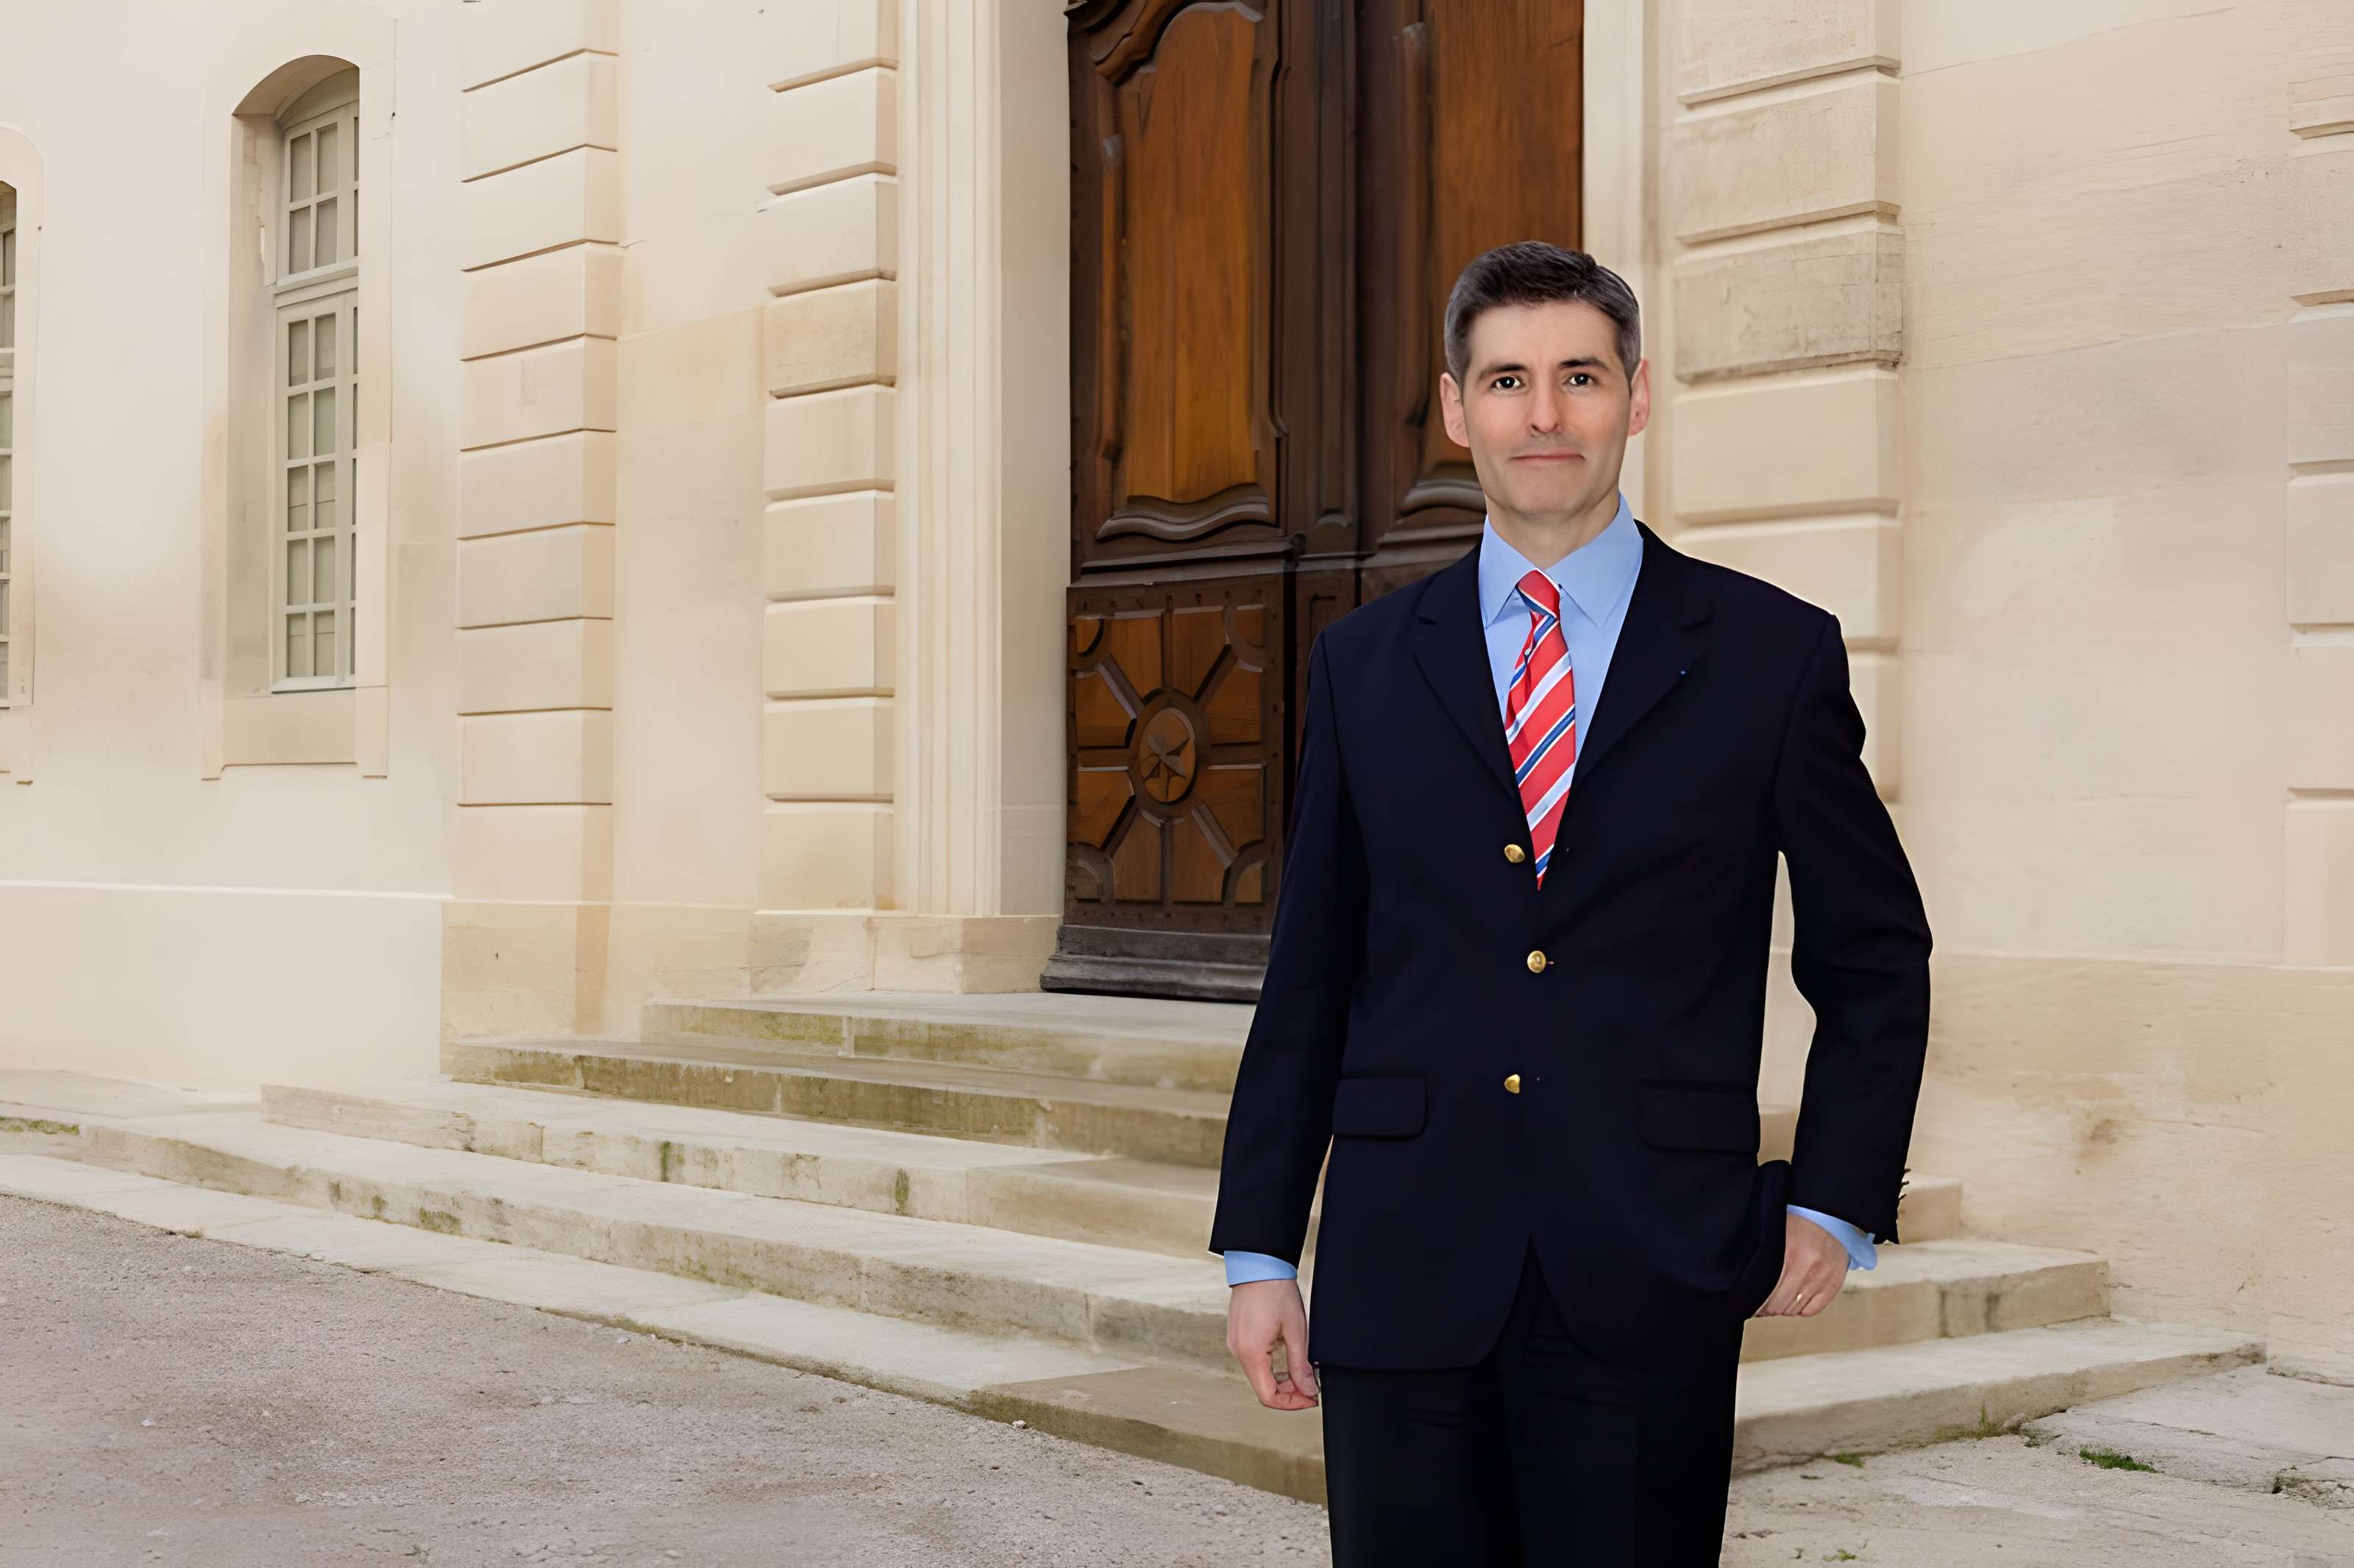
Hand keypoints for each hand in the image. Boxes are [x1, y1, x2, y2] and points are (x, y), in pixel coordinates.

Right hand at [1227, 1277, 1318, 1409]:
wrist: (1258, 1264)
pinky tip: (1286, 1354)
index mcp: (1251, 1353)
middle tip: (1311, 1385)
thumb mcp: (1296, 1331)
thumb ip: (1301, 1365)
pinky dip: (1271, 1365)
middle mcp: (1238, 1351)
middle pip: (1263, 1388)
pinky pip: (1254, 1360)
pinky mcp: (1238, 1335)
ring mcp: (1236, 1343)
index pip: (1268, 1396)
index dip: (1291, 1403)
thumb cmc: (1275, 1290)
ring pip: (1259, 1375)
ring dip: (1281, 1378)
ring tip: (1302, 1368)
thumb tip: (1309, 1390)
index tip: (1310, 1398)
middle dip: (1289, 1392)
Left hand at [1755, 1210, 1848, 1317]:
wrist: (1832, 1219)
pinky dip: (1800, 1310)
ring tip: (1777, 1304)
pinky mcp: (1833, 1285)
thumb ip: (1763, 1254)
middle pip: (1779, 1302)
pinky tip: (1794, 1303)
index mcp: (1788, 1250)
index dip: (1755, 1299)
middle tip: (1761, 1305)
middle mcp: (1806, 1266)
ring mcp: (1821, 1278)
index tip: (1750, 1301)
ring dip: (1783, 1310)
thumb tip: (1744, 1278)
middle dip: (1767, 1307)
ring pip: (1794, 1308)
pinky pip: (1812, 1310)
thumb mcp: (1777, 1232)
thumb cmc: (1801, 1224)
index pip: (1765, 1287)